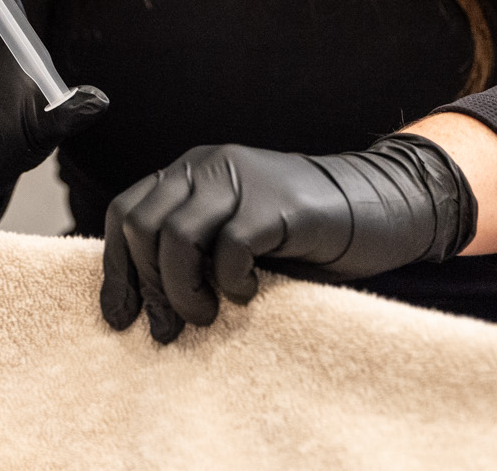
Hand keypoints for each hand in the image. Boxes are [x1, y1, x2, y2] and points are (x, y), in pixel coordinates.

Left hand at [101, 135, 475, 342]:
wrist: (380, 207)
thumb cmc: (303, 234)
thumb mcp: (233, 238)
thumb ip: (190, 251)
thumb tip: (140, 303)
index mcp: (191, 173)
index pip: (125, 213)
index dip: (116, 269)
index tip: (121, 318)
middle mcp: (209, 167)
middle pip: (143, 226)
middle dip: (149, 288)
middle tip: (168, 329)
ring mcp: (242, 181)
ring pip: (176, 237)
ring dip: (182, 290)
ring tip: (205, 316)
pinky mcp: (277, 204)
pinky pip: (229, 247)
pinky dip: (231, 281)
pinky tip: (248, 294)